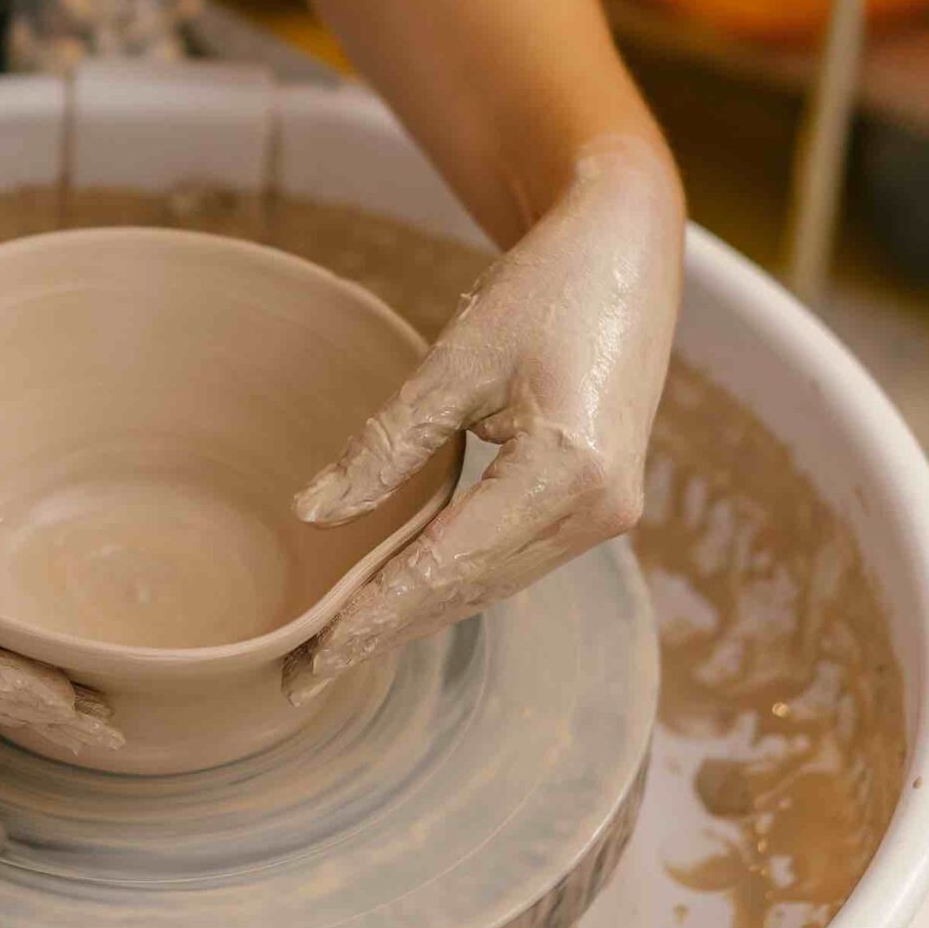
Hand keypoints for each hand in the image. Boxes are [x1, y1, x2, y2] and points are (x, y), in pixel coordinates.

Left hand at [283, 137, 681, 703]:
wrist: (627, 250)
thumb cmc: (542, 288)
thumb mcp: (457, 357)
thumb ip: (387, 443)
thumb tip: (313, 515)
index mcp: (565, 473)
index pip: (446, 566)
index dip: (372, 618)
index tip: (310, 662)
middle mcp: (597, 509)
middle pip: (469, 590)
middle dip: (385, 632)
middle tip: (302, 677)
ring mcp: (606, 512)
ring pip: (491, 582)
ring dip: (417, 615)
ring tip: (337, 649)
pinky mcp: (598, 502)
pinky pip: (511, 558)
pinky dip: (452, 580)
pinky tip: (399, 597)